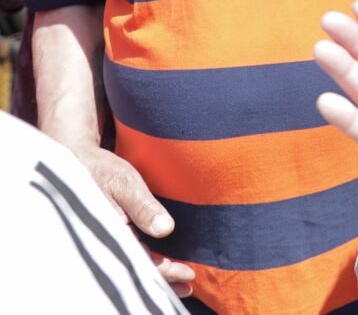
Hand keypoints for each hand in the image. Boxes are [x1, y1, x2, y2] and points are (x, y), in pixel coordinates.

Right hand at [72, 144, 194, 297]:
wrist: (75, 161)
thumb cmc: (100, 170)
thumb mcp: (124, 183)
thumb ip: (143, 206)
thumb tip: (166, 229)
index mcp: (108, 232)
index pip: (139, 261)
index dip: (164, 271)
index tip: (189, 276)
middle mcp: (106, 240)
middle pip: (136, 268)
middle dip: (162, 281)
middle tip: (188, 289)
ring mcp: (106, 237)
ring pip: (132, 264)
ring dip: (156, 274)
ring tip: (181, 285)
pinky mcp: (109, 232)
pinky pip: (128, 253)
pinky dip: (146, 261)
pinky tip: (160, 264)